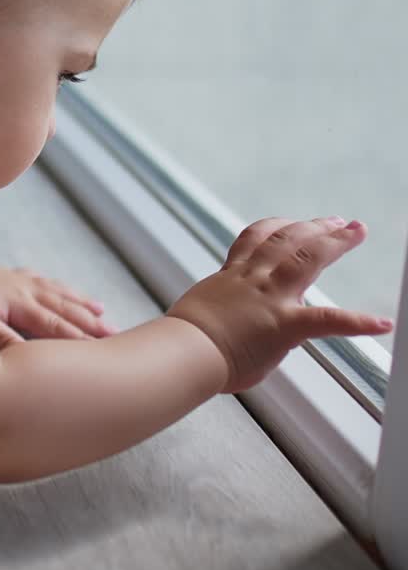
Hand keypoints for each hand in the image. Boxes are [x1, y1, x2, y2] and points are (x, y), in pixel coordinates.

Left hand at [0, 258, 115, 350]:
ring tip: (106, 316)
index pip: (58, 327)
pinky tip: (70, 293)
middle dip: (93, 325)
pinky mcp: (11, 276)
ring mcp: (20, 281)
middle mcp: (26, 290)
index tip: (108, 354)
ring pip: (59, 294)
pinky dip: (62, 289)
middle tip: (119, 338)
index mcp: (21, 304)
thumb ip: (5, 340)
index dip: (83, 342)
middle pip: (66, 309)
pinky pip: (45, 282)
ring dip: (83, 306)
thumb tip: (33, 356)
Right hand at [167, 215, 394, 393]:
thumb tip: (232, 319)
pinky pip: (328, 321)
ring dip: (334, 243)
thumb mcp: (203, 311)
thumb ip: (226, 308)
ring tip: (355, 231)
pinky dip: (358, 323)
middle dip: (315, 227)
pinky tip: (382, 324)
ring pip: (305, 259)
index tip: (290, 222)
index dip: (276, 227)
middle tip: (338, 220)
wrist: (186, 349)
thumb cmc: (186, 340)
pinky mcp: (285, 325)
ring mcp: (270, 299)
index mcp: (233, 277)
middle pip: (287, 240)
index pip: (255, 240)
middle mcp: (253, 279)